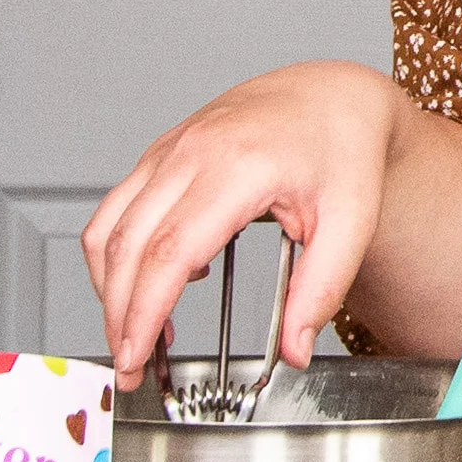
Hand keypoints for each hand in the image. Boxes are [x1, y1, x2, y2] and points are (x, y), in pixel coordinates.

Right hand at [82, 63, 399, 388]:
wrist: (334, 95)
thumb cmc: (343, 148)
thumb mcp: (352, 223)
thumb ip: (322, 290)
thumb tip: (296, 350)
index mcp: (240, 167)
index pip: (170, 252)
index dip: (144, 312)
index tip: (137, 356)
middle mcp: (194, 152)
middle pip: (128, 246)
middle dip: (119, 316)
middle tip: (131, 366)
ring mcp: (171, 148)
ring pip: (109, 228)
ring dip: (109, 289)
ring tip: (137, 335)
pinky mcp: (162, 152)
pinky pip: (117, 208)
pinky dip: (118, 255)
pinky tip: (153, 283)